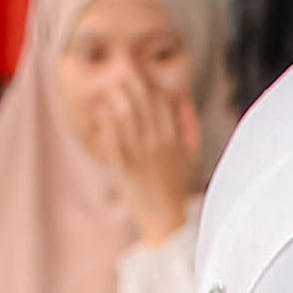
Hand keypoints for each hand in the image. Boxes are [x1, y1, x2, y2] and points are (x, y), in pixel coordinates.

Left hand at [69, 64, 208, 250]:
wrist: (164, 218)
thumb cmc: (176, 186)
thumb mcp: (191, 155)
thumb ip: (190, 127)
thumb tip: (184, 102)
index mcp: (174, 139)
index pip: (163, 103)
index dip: (152, 86)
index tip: (143, 77)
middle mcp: (157, 143)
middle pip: (143, 104)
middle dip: (132, 85)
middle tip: (122, 73)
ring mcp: (139, 155)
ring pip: (127, 117)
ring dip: (117, 99)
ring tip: (110, 89)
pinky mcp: (123, 167)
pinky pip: (113, 139)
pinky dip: (106, 123)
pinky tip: (101, 113)